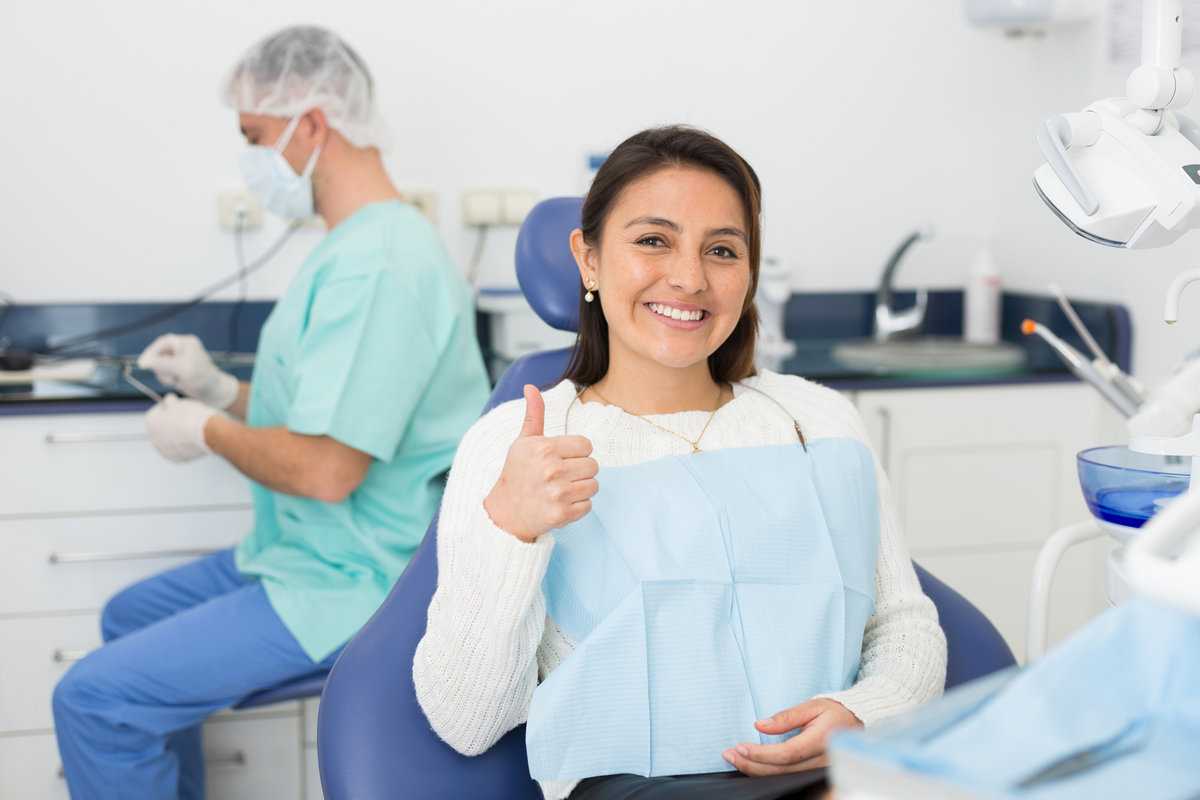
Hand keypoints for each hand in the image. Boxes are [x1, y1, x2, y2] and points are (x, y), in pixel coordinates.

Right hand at [138, 333, 238, 409]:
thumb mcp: (182, 369)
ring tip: (177, 380)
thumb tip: (144, 361)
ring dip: (165, 375)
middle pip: (159, 354)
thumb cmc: (203, 379)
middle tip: (170, 376)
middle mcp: (182, 349)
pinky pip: (163, 373)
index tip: (143, 363)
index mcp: (187, 343)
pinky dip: (167, 379)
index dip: (151, 352)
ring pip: (159, 365)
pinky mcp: (177, 370)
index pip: (163, 342)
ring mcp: (179, 360)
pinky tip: (177, 383)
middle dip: (161, 367)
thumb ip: (163, 363)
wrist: (213, 393)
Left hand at [145, 394, 216, 461]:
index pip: (156, 412)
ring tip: (190, 428)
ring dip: (176, 435)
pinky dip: (184, 445)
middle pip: (162, 428)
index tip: (175, 405)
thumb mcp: (179, 403)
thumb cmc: (192, 416)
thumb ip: (171, 402)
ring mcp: (165, 450)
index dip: (167, 407)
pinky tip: (192, 438)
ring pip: (170, 441)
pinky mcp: (177, 458)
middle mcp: (154, 438)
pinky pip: (178, 450)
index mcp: (151, 422)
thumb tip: (169, 401)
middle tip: (184, 417)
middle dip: (170, 423)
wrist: (206, 432)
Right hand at [483, 385, 599, 541]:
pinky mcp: (561, 514)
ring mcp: (557, 493)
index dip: (577, 453)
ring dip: (581, 489)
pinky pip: (588, 506)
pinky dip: (578, 507)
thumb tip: (530, 387)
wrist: (504, 513)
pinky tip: (560, 504)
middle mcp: (552, 469)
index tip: (563, 459)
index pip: (586, 445)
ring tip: (561, 490)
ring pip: (594, 486)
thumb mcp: (523, 442)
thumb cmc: (516, 474)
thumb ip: (534, 415)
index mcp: (545, 448)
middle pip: (593, 466)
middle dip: (580, 471)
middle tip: (561, 477)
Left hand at [722, 698, 861, 776]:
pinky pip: (789, 777)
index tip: (739, 746)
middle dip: (752, 764)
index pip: (786, 754)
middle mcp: (821, 761)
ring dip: (756, 770)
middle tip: (728, 754)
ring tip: (735, 759)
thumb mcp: (812, 706)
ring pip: (784, 778)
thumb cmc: (835, 711)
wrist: (858, 722)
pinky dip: (769, 773)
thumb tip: (760, 725)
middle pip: (782, 771)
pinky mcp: (815, 774)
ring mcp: (819, 771)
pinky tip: (753, 765)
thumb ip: (787, 717)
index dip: (761, 754)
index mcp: (821, 741)